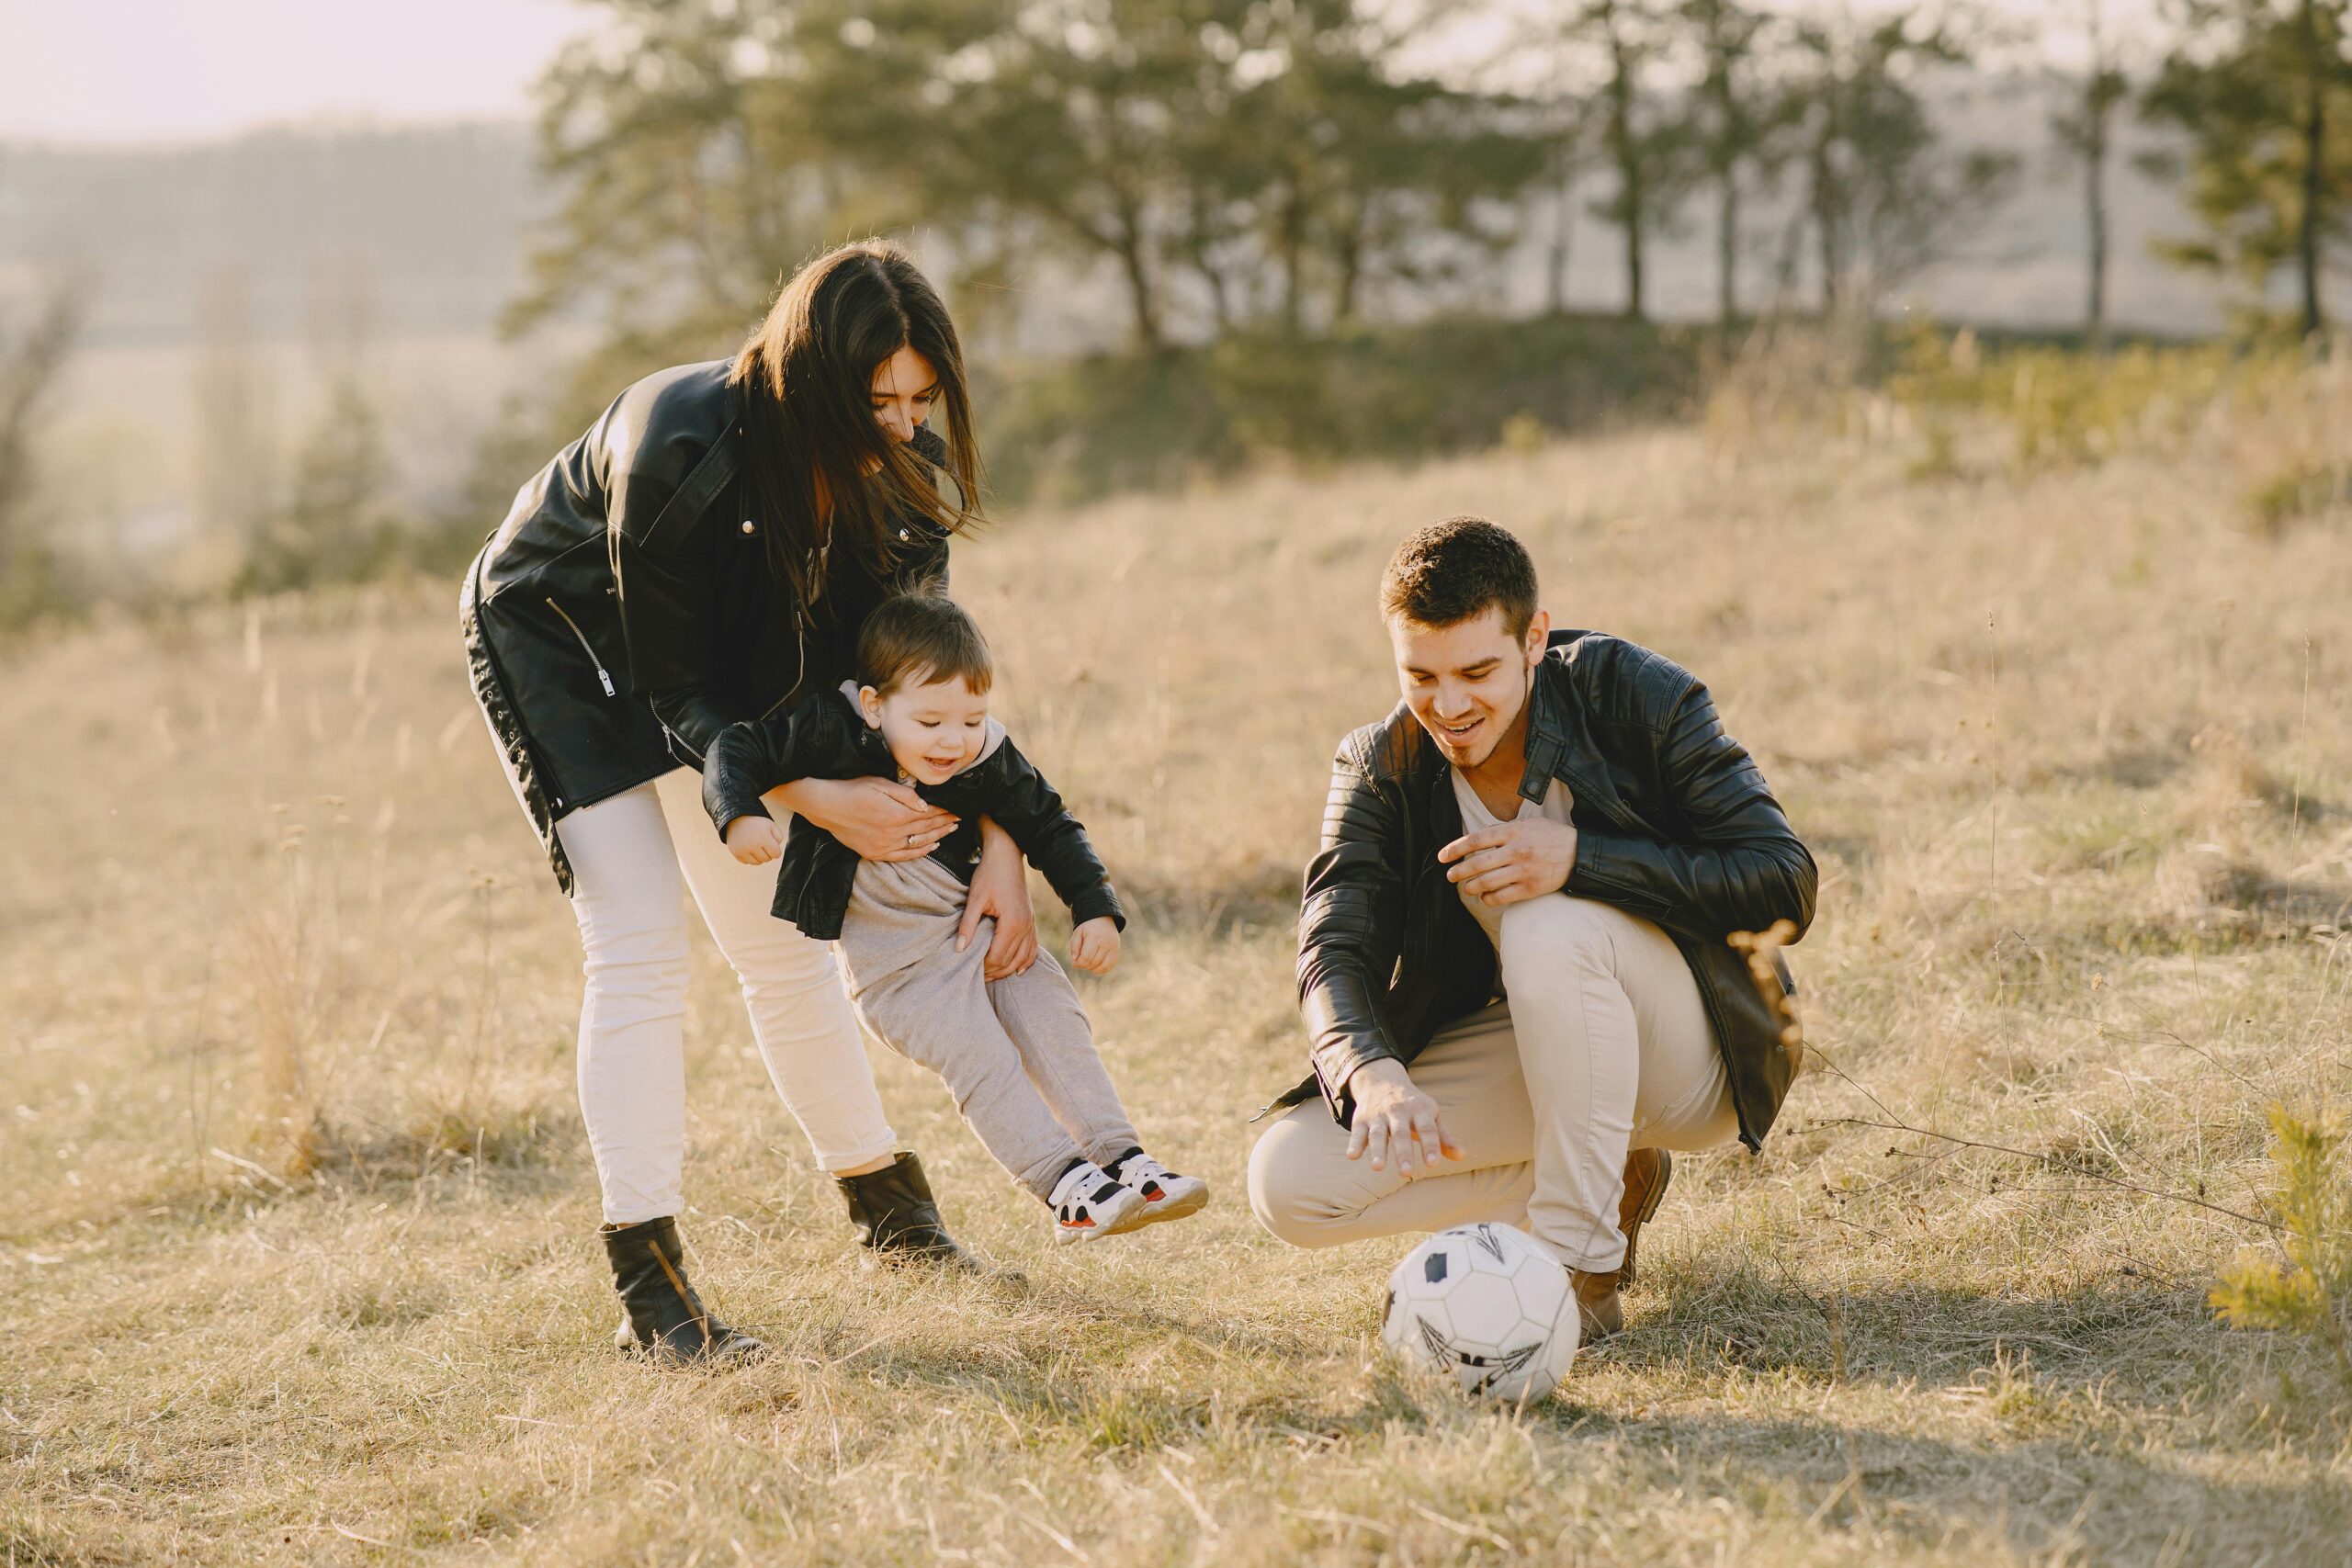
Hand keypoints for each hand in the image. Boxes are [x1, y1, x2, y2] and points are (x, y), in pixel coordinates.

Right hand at [725, 816, 782, 864]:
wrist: (737, 819)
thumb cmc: (757, 824)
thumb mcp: (771, 825)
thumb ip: (779, 837)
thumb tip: (777, 852)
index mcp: (763, 837)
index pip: (776, 854)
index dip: (776, 851)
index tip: (773, 846)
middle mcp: (753, 844)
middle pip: (767, 859)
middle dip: (768, 853)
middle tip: (764, 845)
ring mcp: (743, 850)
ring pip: (757, 863)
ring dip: (759, 857)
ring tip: (757, 848)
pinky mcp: (736, 853)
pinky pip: (747, 862)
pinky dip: (750, 858)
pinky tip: (749, 849)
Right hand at [774, 776, 956, 861]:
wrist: (826, 806)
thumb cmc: (853, 790)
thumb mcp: (880, 783)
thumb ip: (906, 795)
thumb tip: (927, 805)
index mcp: (898, 813)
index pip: (929, 814)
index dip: (944, 812)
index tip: (956, 810)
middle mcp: (894, 833)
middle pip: (927, 829)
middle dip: (945, 824)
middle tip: (959, 820)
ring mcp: (885, 845)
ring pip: (919, 843)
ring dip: (937, 837)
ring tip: (951, 831)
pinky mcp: (875, 853)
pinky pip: (904, 856)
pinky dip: (920, 852)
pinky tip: (931, 847)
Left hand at [960, 817, 1036, 978]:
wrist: (1007, 855)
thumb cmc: (989, 875)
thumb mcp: (974, 898)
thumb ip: (967, 925)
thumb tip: (959, 950)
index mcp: (1012, 923)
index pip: (997, 956)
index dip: (982, 966)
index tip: (968, 968)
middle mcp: (1025, 926)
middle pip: (1010, 961)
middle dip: (993, 972)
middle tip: (975, 976)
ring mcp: (1031, 924)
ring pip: (1023, 959)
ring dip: (1008, 970)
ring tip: (991, 976)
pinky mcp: (1031, 921)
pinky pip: (1032, 949)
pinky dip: (1025, 962)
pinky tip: (1018, 971)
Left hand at [1068, 917, 1120, 975]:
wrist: (1103, 918)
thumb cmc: (1088, 927)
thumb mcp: (1078, 933)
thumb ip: (1074, 947)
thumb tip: (1075, 961)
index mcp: (1094, 938)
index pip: (1086, 958)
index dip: (1079, 964)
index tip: (1075, 963)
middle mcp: (1105, 943)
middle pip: (1094, 963)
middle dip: (1085, 965)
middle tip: (1081, 961)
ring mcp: (1113, 948)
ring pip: (1102, 967)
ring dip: (1093, 969)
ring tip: (1088, 964)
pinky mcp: (1116, 951)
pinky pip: (1110, 966)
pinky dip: (1102, 970)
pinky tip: (1096, 968)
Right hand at [1344, 1059, 1461, 1177]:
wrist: (1382, 1079)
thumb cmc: (1413, 1105)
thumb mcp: (1430, 1116)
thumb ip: (1444, 1137)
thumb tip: (1462, 1156)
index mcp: (1420, 1111)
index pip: (1427, 1129)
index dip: (1430, 1146)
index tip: (1433, 1163)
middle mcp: (1398, 1112)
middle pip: (1401, 1133)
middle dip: (1403, 1153)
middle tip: (1406, 1173)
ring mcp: (1379, 1115)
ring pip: (1378, 1134)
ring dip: (1377, 1150)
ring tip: (1377, 1167)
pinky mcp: (1361, 1119)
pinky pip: (1357, 1132)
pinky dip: (1354, 1143)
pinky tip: (1352, 1156)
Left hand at [1438, 817, 1576, 907]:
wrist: (1578, 854)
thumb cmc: (1550, 836)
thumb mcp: (1527, 824)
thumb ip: (1503, 831)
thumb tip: (1477, 840)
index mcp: (1512, 831)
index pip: (1476, 840)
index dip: (1455, 849)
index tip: (1442, 857)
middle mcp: (1516, 851)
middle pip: (1477, 863)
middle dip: (1459, 871)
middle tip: (1450, 876)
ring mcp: (1523, 871)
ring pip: (1487, 882)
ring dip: (1471, 887)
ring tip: (1466, 888)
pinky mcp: (1530, 888)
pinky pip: (1501, 897)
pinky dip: (1488, 898)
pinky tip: (1484, 897)